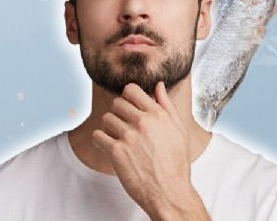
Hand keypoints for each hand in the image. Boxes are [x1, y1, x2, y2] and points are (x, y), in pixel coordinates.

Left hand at [92, 82, 209, 220]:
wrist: (169, 192)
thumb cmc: (176, 163)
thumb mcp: (178, 130)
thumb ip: (167, 105)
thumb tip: (159, 85)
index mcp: (158, 114)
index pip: (131, 90)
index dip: (127, 97)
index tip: (128, 107)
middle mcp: (143, 122)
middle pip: (117, 103)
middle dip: (119, 113)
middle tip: (124, 127)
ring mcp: (129, 136)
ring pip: (106, 118)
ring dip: (109, 127)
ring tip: (119, 139)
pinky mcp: (116, 151)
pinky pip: (98, 135)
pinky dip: (101, 140)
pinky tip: (110, 148)